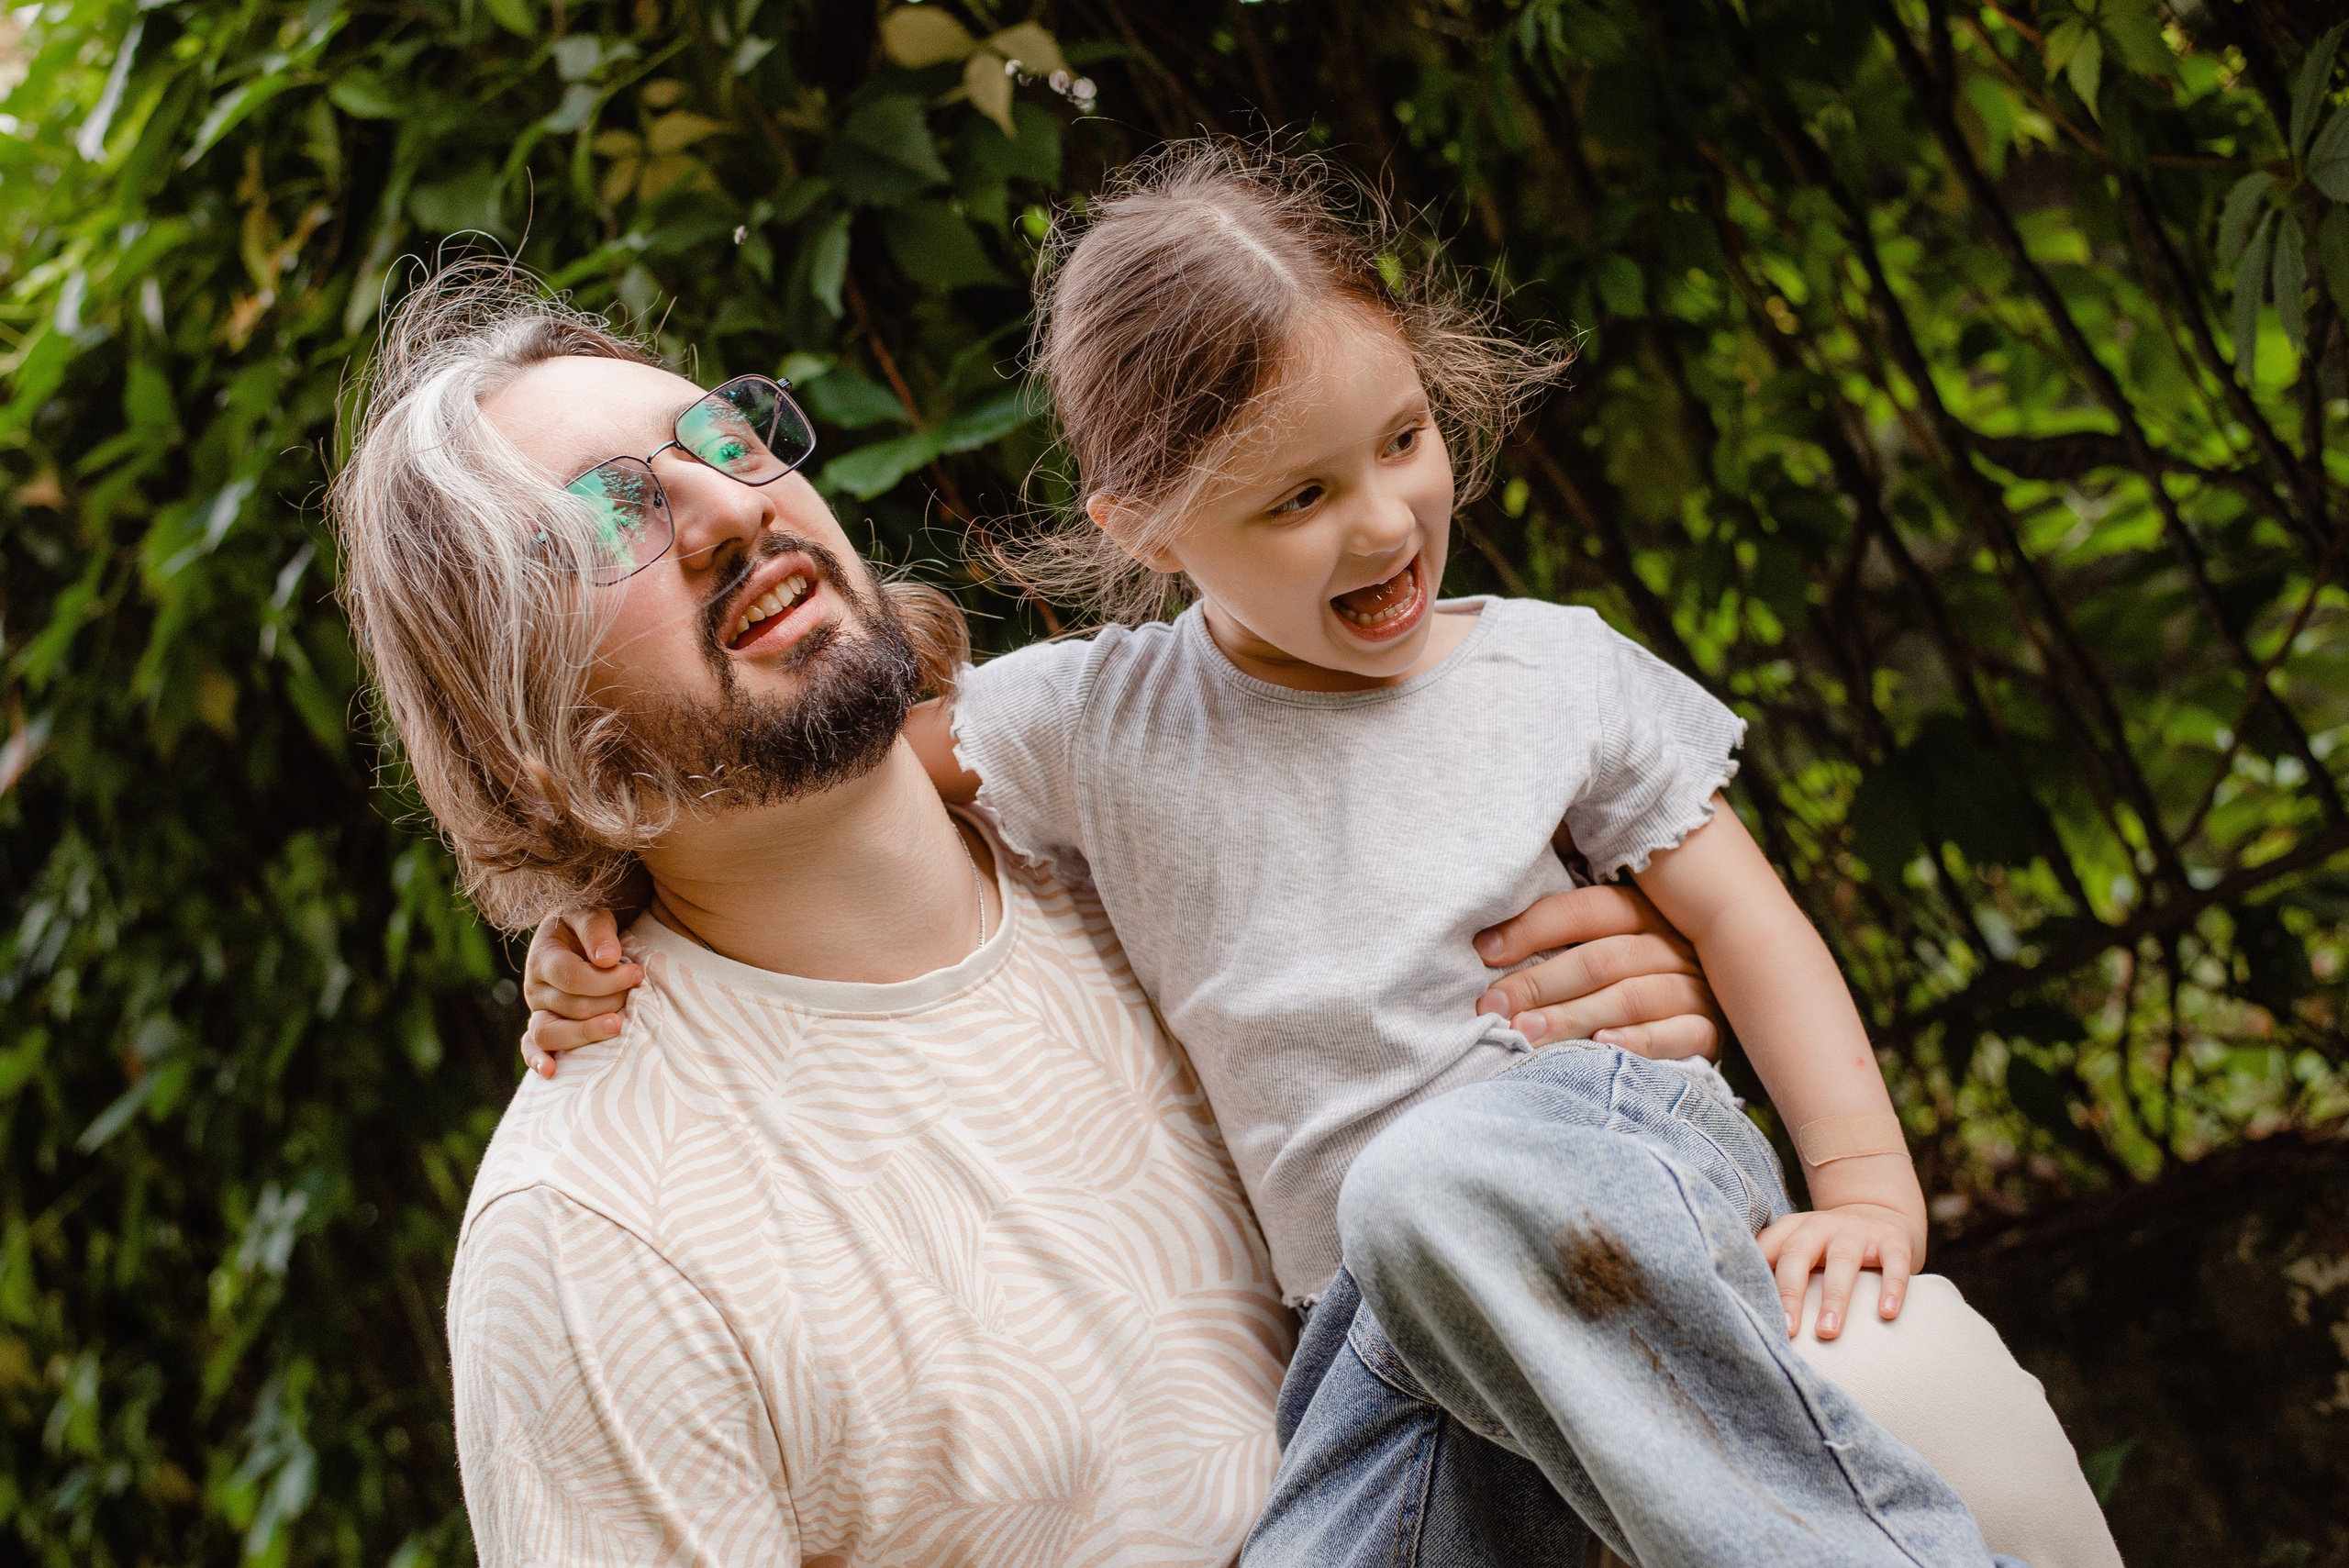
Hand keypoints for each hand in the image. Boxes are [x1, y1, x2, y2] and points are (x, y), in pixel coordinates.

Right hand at [518, 906, 641, 1077]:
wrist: (575, 939)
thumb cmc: (587, 929)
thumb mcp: (591, 915)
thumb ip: (597, 930)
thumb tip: (608, 958)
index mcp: (543, 958)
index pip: (573, 977)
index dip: (608, 979)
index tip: (638, 973)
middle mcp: (535, 988)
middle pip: (571, 1007)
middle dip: (610, 1001)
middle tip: (635, 993)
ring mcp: (537, 1011)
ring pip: (551, 1033)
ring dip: (587, 1033)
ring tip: (618, 1025)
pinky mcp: (541, 1028)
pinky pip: (531, 1048)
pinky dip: (538, 1061)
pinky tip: (552, 1070)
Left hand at [1472, 883, 1725, 1059]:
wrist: (1721, 1004)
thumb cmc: (1631, 976)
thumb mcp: (1604, 943)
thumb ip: (1563, 939)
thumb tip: (1486, 945)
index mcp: (1643, 912)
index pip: (1586, 911)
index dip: (1533, 929)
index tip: (1485, 952)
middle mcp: (1673, 944)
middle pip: (1602, 958)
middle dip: (1542, 983)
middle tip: (1495, 1007)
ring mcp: (1696, 987)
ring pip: (1634, 996)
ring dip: (1576, 1015)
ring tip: (1530, 1032)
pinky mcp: (1712, 1029)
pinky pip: (1681, 1034)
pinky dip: (1641, 1041)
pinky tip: (1604, 1045)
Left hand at [1756, 1203, 1919, 1339]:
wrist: (1881, 1215)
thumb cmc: (1829, 1247)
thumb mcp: (1800, 1250)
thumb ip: (1776, 1271)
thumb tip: (1747, 1311)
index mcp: (1792, 1229)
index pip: (1767, 1249)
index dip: (1756, 1277)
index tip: (1749, 1311)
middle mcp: (1821, 1225)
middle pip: (1798, 1254)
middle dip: (1790, 1292)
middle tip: (1788, 1330)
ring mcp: (1858, 1231)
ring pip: (1843, 1261)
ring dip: (1834, 1298)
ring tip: (1828, 1332)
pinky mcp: (1894, 1240)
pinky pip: (1894, 1261)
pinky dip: (1892, 1286)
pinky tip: (1887, 1313)